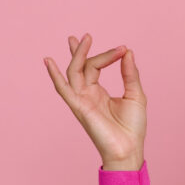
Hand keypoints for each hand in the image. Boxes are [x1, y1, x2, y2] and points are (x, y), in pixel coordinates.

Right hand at [43, 33, 146, 163]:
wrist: (129, 149)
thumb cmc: (132, 127)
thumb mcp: (135, 95)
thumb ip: (130, 74)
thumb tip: (128, 52)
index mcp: (98, 92)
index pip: (96, 66)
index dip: (108, 55)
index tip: (123, 49)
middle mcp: (87, 94)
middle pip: (83, 66)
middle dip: (83, 51)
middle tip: (88, 35)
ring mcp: (81, 100)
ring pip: (74, 72)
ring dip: (77, 55)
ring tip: (81, 39)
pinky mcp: (79, 107)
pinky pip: (63, 89)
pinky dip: (55, 75)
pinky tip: (48, 61)